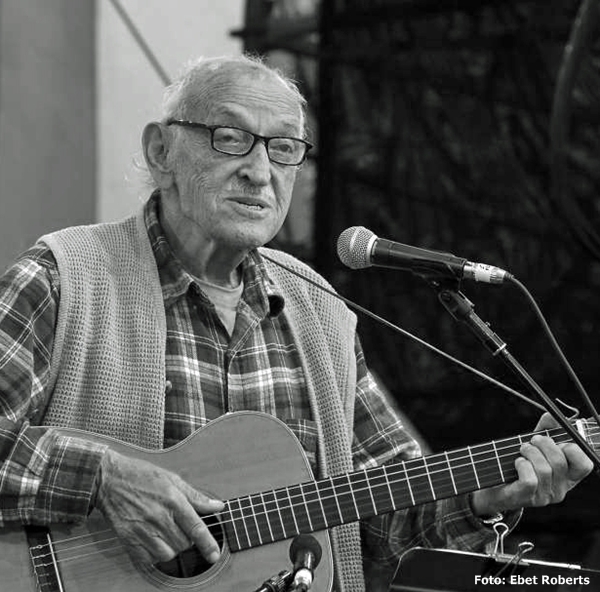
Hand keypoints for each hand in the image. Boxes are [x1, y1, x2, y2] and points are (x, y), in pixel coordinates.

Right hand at [94, 449, 223, 564]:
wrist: (109, 479)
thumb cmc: (142, 476)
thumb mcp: (172, 479)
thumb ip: (196, 496)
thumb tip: (218, 506)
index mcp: (173, 500)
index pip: (195, 528)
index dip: (207, 544)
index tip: (215, 555)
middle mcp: (159, 517)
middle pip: (184, 544)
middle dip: (187, 539)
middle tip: (179, 526)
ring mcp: (143, 530)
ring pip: (168, 554)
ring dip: (172, 548)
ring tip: (166, 532)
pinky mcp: (129, 540)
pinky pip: (149, 559)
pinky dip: (154, 554)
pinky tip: (153, 539)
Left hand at [471, 413, 593, 516]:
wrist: (494, 484)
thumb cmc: (519, 463)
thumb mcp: (535, 445)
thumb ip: (546, 429)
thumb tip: (551, 415)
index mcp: (568, 477)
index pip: (585, 465)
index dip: (573, 448)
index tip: (558, 441)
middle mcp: (561, 489)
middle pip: (560, 462)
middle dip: (544, 444)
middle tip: (533, 440)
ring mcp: (545, 497)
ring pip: (545, 469)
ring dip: (530, 452)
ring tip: (522, 450)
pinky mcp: (527, 499)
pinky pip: (530, 480)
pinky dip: (522, 465)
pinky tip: (517, 462)